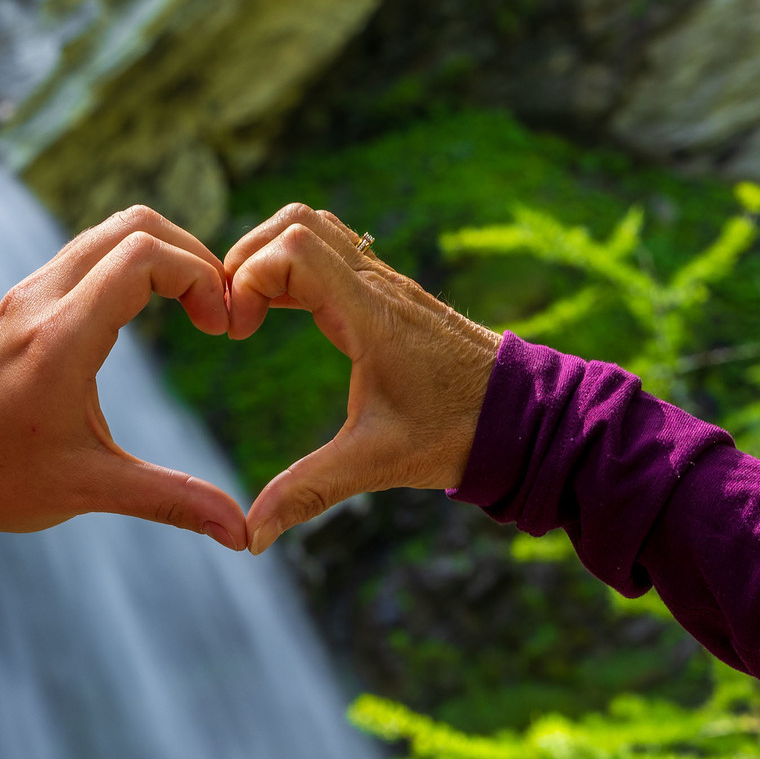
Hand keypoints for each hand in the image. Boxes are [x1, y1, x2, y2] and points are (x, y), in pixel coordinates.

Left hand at [0, 206, 247, 551]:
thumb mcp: (87, 491)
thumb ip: (171, 501)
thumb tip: (241, 535)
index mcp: (61, 339)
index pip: (145, 255)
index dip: (201, 278)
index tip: (222, 329)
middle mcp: (43, 300)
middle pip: (135, 225)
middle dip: (193, 256)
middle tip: (217, 312)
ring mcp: (28, 295)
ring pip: (110, 232)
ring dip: (162, 257)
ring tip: (192, 311)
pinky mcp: (21, 302)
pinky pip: (88, 255)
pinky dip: (131, 266)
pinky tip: (145, 317)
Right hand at [225, 204, 499, 554]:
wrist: (524, 416)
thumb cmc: (457, 434)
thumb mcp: (376, 463)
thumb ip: (309, 492)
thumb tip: (251, 536)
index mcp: (372, 315)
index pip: (293, 251)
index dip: (248, 279)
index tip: (237, 332)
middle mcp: (378, 286)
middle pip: (296, 222)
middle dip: (248, 259)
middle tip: (234, 316)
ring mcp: (387, 284)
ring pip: (316, 227)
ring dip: (272, 256)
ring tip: (251, 310)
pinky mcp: (391, 294)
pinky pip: (336, 251)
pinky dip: (298, 265)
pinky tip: (284, 311)